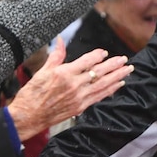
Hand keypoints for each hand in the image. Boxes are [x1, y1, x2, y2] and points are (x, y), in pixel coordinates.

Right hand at [7, 37, 132, 140]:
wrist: (29, 115)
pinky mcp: (80, 107)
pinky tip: (117, 85)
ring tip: (127, 70)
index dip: (97, 56)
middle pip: (99, 72)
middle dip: (114, 65)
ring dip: (117, 77)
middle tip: (125, 60)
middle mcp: (74, 85)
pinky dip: (110, 90)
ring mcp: (79, 97)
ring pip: (102, 85)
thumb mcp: (43, 70)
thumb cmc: (33, 93)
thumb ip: (56, 55)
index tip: (104, 53)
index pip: (86, 61)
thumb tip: (60, 40)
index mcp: (64, 73)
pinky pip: (99, 97)